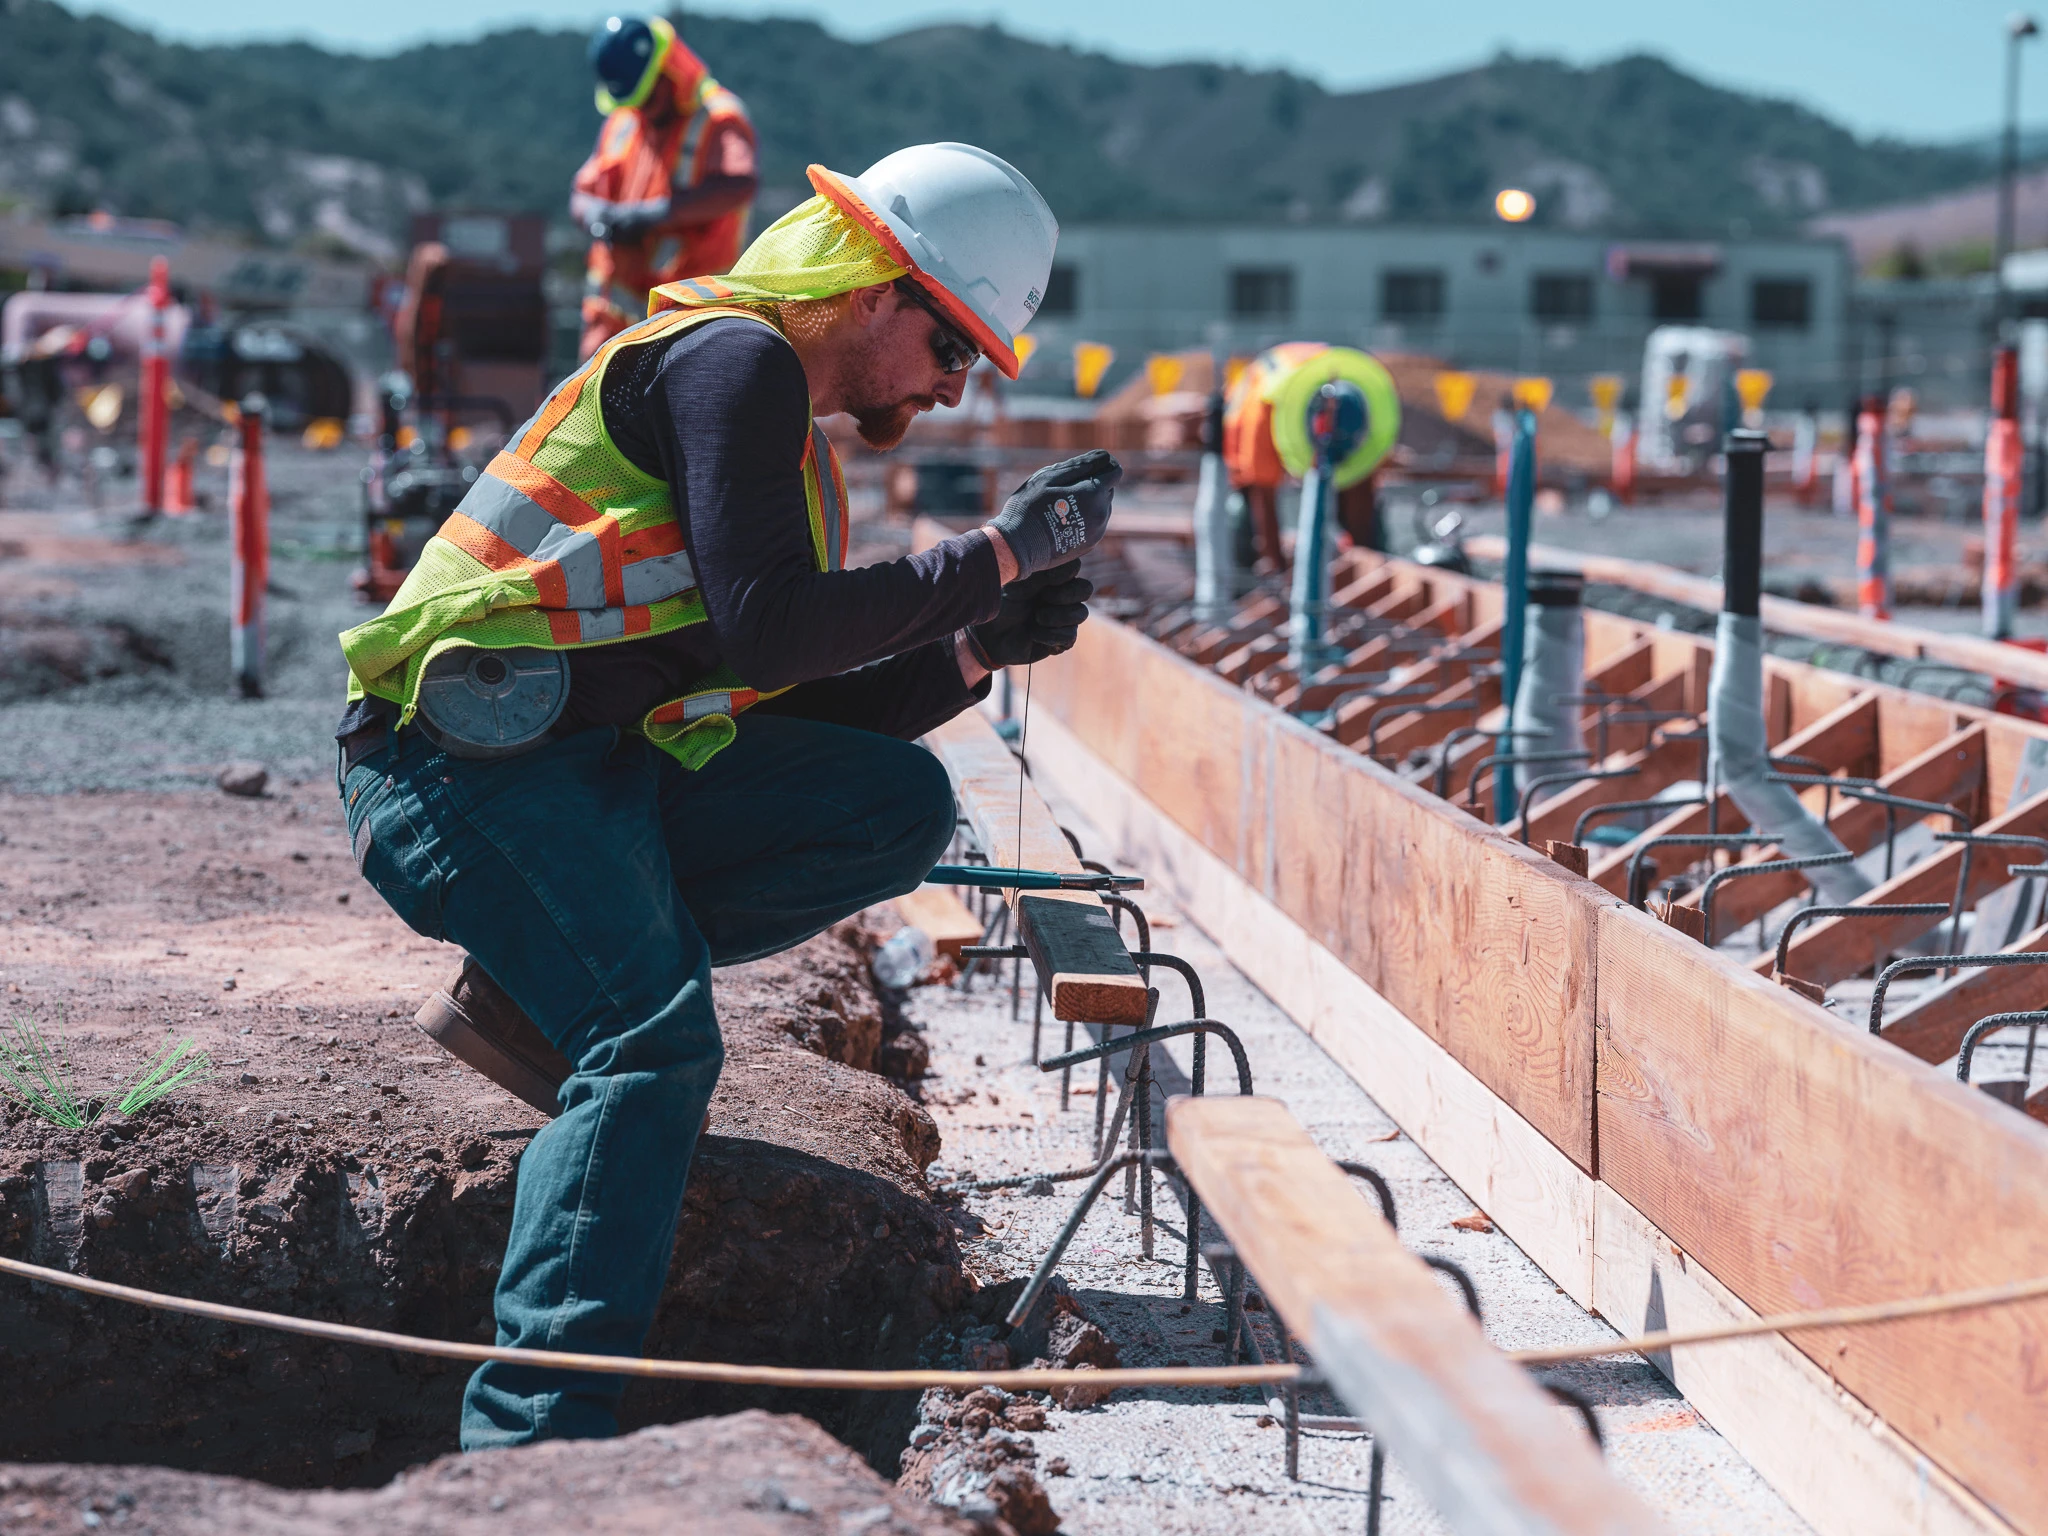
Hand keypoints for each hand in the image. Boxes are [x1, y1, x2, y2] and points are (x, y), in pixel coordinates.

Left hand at [963, 561, 1093, 669]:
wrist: (989, 635)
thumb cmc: (1001, 604)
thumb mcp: (1016, 584)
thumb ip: (1038, 574)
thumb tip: (1059, 566)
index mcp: (1052, 577)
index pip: (1073, 566)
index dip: (1067, 571)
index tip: (1049, 578)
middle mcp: (1061, 595)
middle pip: (1085, 589)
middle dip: (1067, 594)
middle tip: (1045, 597)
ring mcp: (1063, 617)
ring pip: (1081, 613)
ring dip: (1058, 616)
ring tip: (1037, 618)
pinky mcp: (1061, 639)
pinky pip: (1070, 636)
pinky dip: (1051, 635)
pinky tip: (1033, 634)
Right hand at [983, 449, 1120, 580]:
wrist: (1019, 547)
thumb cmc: (1029, 507)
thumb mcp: (1049, 478)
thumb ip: (1079, 465)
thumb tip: (1104, 456)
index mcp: (1094, 493)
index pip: (1115, 472)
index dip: (1104, 465)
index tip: (1088, 466)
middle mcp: (1101, 514)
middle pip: (1108, 490)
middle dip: (1093, 484)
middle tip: (1066, 487)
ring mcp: (1097, 532)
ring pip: (1102, 508)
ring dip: (1089, 501)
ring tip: (1062, 505)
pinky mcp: (1090, 544)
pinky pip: (1095, 524)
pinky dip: (1085, 518)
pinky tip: (1064, 520)